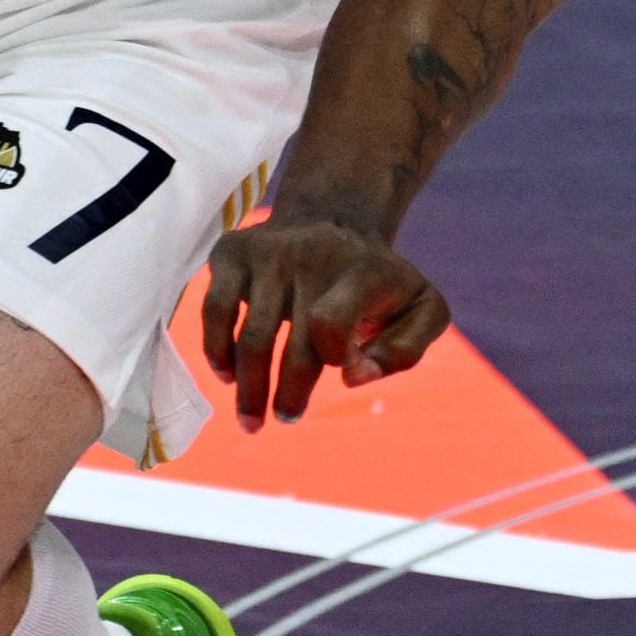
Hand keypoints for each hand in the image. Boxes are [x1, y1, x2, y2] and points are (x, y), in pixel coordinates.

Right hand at [201, 206, 455, 426]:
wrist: (334, 215)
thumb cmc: (378, 280)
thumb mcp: (422, 307)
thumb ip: (405, 349)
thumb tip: (353, 376)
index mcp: (365, 272)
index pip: (335, 325)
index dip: (335, 358)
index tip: (345, 371)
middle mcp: (313, 258)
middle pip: (295, 347)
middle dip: (289, 397)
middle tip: (288, 418)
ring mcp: (268, 254)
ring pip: (251, 339)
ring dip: (250, 390)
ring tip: (253, 420)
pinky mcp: (232, 252)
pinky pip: (213, 311)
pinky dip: (216, 351)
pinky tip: (227, 375)